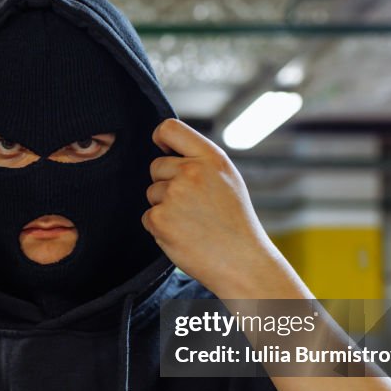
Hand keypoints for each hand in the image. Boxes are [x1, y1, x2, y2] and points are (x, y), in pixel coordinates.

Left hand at [143, 119, 297, 297]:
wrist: (242, 262)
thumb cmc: (234, 222)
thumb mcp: (226, 180)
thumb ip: (199, 161)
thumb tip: (166, 149)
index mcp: (210, 158)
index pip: (169, 128)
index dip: (160, 138)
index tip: (163, 150)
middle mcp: (191, 171)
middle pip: (156, 166)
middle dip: (166, 184)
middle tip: (193, 206)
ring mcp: (174, 194)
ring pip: (152, 193)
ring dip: (164, 208)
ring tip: (193, 222)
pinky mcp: (160, 219)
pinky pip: (148, 217)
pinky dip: (160, 228)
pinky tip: (184, 235)